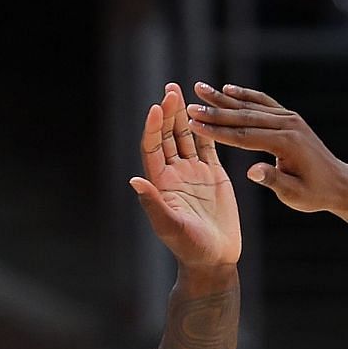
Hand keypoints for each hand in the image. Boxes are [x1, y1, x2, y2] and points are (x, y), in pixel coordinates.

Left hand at [131, 83, 240, 267]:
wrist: (213, 259)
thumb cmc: (189, 248)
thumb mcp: (169, 226)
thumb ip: (153, 203)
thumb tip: (134, 181)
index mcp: (160, 184)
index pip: (152, 148)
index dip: (152, 128)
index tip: (156, 108)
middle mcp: (174, 175)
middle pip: (167, 136)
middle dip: (167, 113)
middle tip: (171, 89)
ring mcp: (193, 173)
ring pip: (185, 137)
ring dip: (183, 115)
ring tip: (181, 91)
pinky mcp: (213, 175)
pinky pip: (207, 146)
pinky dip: (206, 128)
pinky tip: (207, 110)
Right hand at [187, 82, 347, 214]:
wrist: (338, 182)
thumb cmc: (315, 193)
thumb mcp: (294, 194)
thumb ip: (273, 180)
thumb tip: (251, 171)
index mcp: (287, 144)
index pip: (244, 136)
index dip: (217, 131)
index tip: (194, 125)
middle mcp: (288, 125)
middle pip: (244, 116)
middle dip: (214, 111)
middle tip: (189, 106)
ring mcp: (289, 118)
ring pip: (251, 106)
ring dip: (224, 98)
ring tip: (200, 89)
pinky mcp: (289, 117)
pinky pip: (263, 102)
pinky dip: (244, 95)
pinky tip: (227, 90)